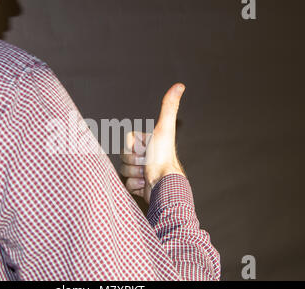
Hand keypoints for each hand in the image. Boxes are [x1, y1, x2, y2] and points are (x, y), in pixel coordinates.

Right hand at [120, 83, 185, 202]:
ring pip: (124, 171)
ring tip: (147, 175)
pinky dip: (135, 186)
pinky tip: (146, 185)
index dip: (132, 147)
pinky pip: (127, 185)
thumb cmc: (163, 158)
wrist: (163, 186)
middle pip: (124, 156)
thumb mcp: (164, 129)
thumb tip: (180, 86)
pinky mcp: (140, 187)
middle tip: (146, 164)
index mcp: (149, 143)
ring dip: (134, 174)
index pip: (127, 142)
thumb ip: (169, 107)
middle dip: (133, 162)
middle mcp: (146, 157)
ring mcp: (142, 172)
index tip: (145, 150)